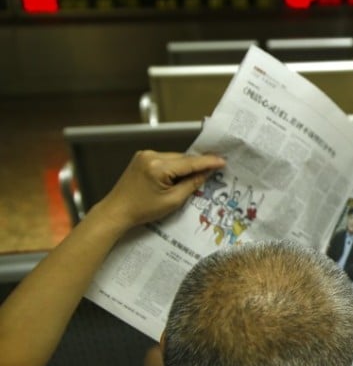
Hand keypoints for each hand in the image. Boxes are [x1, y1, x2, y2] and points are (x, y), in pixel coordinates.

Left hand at [91, 151, 225, 232]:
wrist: (116, 211)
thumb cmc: (143, 210)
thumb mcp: (172, 201)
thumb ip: (191, 184)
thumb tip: (207, 173)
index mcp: (158, 167)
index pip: (189, 162)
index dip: (207, 162)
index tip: (223, 161)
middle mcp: (151, 155)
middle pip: (182, 158)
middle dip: (196, 165)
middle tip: (213, 170)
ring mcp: (145, 154)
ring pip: (175, 158)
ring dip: (185, 166)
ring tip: (195, 177)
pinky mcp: (142, 157)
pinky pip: (165, 159)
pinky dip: (174, 166)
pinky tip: (178, 175)